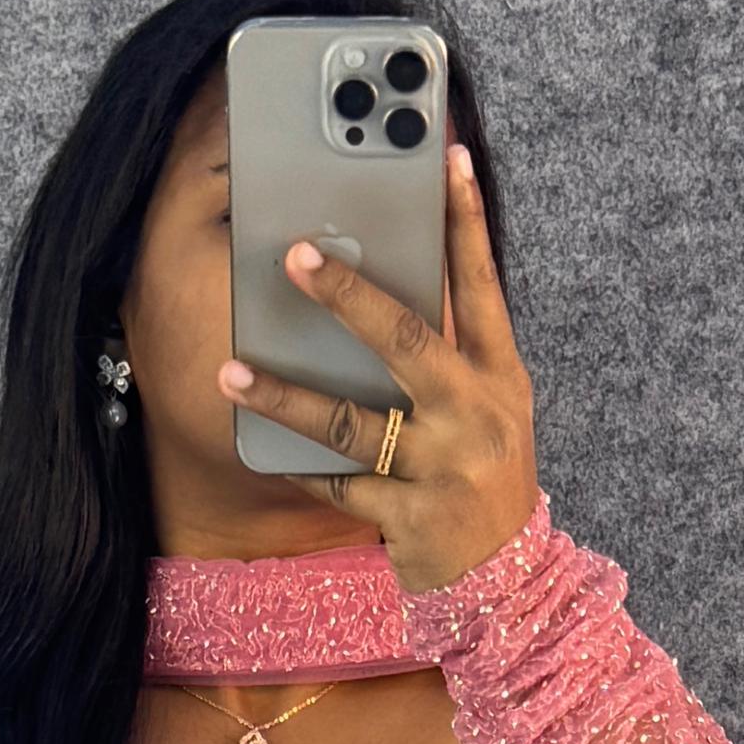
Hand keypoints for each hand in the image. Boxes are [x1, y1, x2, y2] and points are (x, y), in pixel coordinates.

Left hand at [212, 141, 536, 600]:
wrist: (511, 587)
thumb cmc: (486, 480)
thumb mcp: (491, 410)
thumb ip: (452, 351)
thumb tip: (385, 284)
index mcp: (500, 376)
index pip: (482, 285)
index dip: (466, 221)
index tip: (448, 156)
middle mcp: (476, 415)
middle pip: (407, 342)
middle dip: (349, 296)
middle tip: (296, 257)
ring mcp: (443, 469)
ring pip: (354, 422)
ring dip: (287, 397)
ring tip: (233, 374)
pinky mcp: (411, 519)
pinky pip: (340, 485)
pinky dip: (300, 465)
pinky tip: (258, 447)